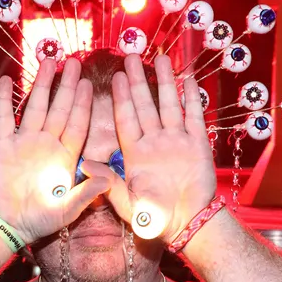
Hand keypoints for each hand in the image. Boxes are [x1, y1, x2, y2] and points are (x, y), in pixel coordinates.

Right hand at [0, 58, 113, 243]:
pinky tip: (7, 79)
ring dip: (41, 85)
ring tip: (48, 62)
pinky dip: (4, 99)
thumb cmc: (41, 220)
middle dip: (66, 86)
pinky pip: (4, 118)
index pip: (77, 124)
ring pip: (35, 107)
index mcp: (65, 156)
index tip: (89, 84)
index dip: (83, 104)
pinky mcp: (3, 145)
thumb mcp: (68, 210)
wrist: (9, 225)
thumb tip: (107, 179)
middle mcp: (47, 144)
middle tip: (73, 62)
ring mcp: (25, 142)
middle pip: (59, 109)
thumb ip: (86, 194)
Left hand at [93, 54, 215, 243]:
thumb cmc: (154, 219)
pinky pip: (194, 117)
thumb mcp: (126, 203)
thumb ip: (107, 183)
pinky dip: (192, 98)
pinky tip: (189, 79)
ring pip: (169, 105)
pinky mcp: (198, 145)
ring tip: (160, 58)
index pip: (126, 119)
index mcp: (135, 154)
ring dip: (165, 83)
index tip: (115, 77)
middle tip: (132, 56)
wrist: (187, 225)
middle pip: (145, 106)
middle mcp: (155, 143)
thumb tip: (83, 164)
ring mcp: (177, 142)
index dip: (121, 99)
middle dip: (138, 82)